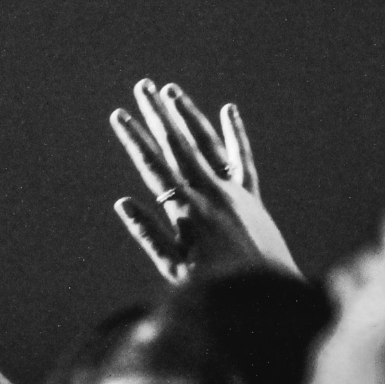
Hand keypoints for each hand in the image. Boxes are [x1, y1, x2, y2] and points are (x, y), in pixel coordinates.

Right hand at [110, 79, 299, 283]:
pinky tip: (227, 111)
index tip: (119, 115)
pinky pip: (242, 159)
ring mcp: (232, 192)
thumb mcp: (174, 268)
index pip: (153, 166)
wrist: (265, 296)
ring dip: (189, 116)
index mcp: (186, 209)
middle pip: (178, 145)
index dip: (134, 139)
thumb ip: (150, 234)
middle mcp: (209, 192)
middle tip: (143, 87)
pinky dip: (234, 135)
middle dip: (158, 115)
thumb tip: (123, 203)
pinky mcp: (251, 197)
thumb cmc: (213, 287)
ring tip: (172, 91)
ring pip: (207, 144)